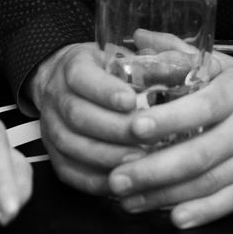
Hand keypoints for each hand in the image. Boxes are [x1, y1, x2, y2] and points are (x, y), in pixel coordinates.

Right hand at [29, 43, 143, 195]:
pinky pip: (70, 172)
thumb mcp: (125, 53)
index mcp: (73, 65)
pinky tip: (122, 180)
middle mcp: (56, 96)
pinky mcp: (54, 155)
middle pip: (78, 115)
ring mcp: (50, 127)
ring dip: (108, 156)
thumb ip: (150, 58)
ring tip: (141, 162)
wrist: (68, 86)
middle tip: (148, 138)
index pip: (83, 77)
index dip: (105, 91)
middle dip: (115, 130)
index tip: (132, 101)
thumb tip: (182, 66)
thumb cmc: (108, 72)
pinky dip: (96, 180)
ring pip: (72, 145)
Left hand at [107, 52, 232, 228]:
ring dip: (166, 196)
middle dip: (155, 170)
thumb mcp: (223, 64)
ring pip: (208, 183)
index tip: (135, 127)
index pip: (201, 108)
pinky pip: (229, 203)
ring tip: (129, 200)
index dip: (169, 119)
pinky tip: (175, 218)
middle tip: (118, 178)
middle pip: (199, 154)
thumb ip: (180, 53)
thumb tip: (139, 38)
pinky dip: (203, 213)